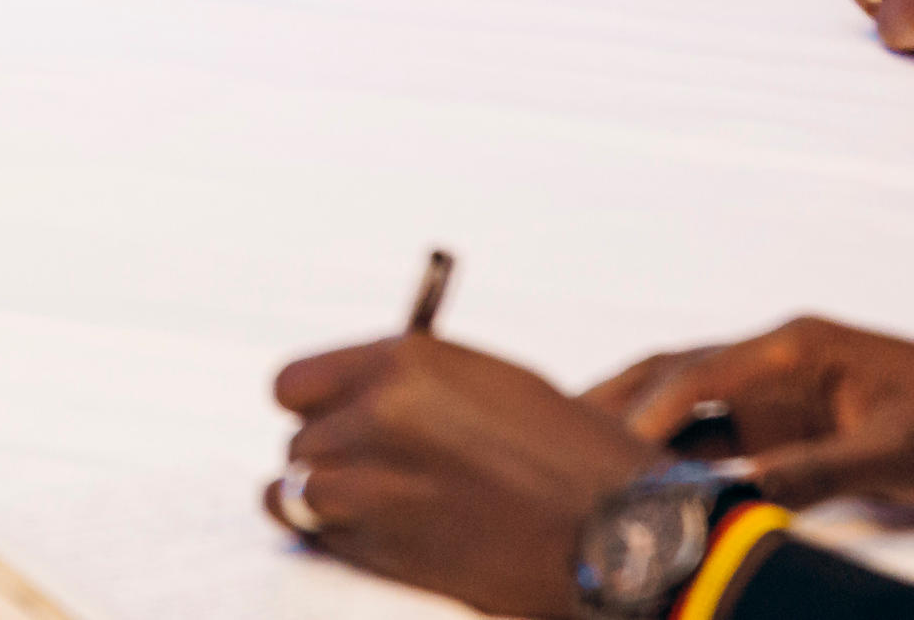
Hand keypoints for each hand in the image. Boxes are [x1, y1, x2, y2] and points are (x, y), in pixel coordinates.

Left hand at [262, 332, 647, 617]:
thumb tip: (352, 400)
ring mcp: (376, 487)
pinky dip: (337, 539)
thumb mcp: (487, 383)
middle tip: (370, 470)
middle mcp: (378, 417)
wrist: (619, 531)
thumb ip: (409, 384)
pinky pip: (323, 540)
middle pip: (298, 440)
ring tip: (364, 504)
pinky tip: (379, 533)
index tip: (327, 418)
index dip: (312, 404)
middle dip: (328, 455)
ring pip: (296, 493)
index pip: (294, 384)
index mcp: (404, 362)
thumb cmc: (567, 453)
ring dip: (322, 502)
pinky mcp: (386, 550)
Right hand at [581, 317, 913, 565]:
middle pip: (671, 377)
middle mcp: (775, 363)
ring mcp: (780, 398)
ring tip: (574, 463)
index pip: (694, 373)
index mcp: (796, 347)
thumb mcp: (899, 452)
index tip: (601, 448)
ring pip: (684, 409)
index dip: (642, 411)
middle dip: (610, 404)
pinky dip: (675, 462)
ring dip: (633, 433)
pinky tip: (643, 488)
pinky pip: (717, 443)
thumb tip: (743, 499)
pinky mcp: (792, 433)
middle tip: (551, 441)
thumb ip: (817, 472)